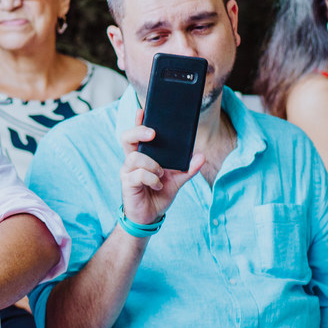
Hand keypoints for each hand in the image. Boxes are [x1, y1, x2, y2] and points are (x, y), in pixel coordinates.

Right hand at [118, 110, 203, 225]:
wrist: (150, 216)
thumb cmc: (159, 194)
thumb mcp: (177, 180)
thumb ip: (188, 168)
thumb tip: (200, 156)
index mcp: (143, 155)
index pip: (137, 135)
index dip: (138, 122)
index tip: (143, 111)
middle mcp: (132, 160)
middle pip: (126, 138)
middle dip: (138, 132)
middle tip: (153, 134)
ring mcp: (127, 171)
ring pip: (135, 157)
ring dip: (152, 164)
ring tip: (161, 174)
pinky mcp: (127, 183)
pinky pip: (138, 174)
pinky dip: (152, 178)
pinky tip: (158, 185)